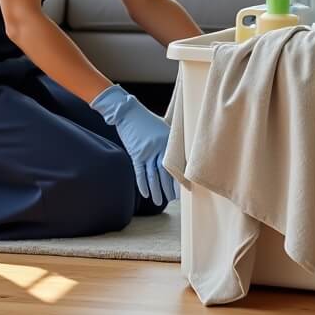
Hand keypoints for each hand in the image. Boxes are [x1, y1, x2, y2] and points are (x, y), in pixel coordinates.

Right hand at [90, 85, 177, 204]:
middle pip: (165, 173)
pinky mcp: (135, 154)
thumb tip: (180, 154)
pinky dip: (143, 184)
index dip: (180, 178)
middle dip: (169, 188)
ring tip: (161, 202)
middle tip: (174, 199)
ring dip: (157, 190)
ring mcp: (146, 152)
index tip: (186, 189)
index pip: (176, 164)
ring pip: (153, 176)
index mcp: (169, 141)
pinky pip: (140, 173)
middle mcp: (159, 148)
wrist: (128, 113)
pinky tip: (146, 194)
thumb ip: (171, 141)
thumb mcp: (163, 127)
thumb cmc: (147, 120)